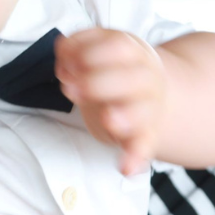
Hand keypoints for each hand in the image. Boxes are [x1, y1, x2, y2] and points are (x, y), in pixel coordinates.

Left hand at [54, 28, 165, 174]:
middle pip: (132, 78)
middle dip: (100, 82)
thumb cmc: (114, 68)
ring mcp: (149, 108)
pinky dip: (135, 158)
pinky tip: (125, 168)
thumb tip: (62, 47)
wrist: (151, 91)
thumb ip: (78, 48)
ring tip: (109, 119)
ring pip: (143, 112)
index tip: (68, 63)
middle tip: (71, 89)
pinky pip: (144, 147)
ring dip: (126, 116)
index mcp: (134, 53)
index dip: (90, 54)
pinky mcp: (146, 135)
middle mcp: (146, 79)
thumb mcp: (100, 50)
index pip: (118, 46)